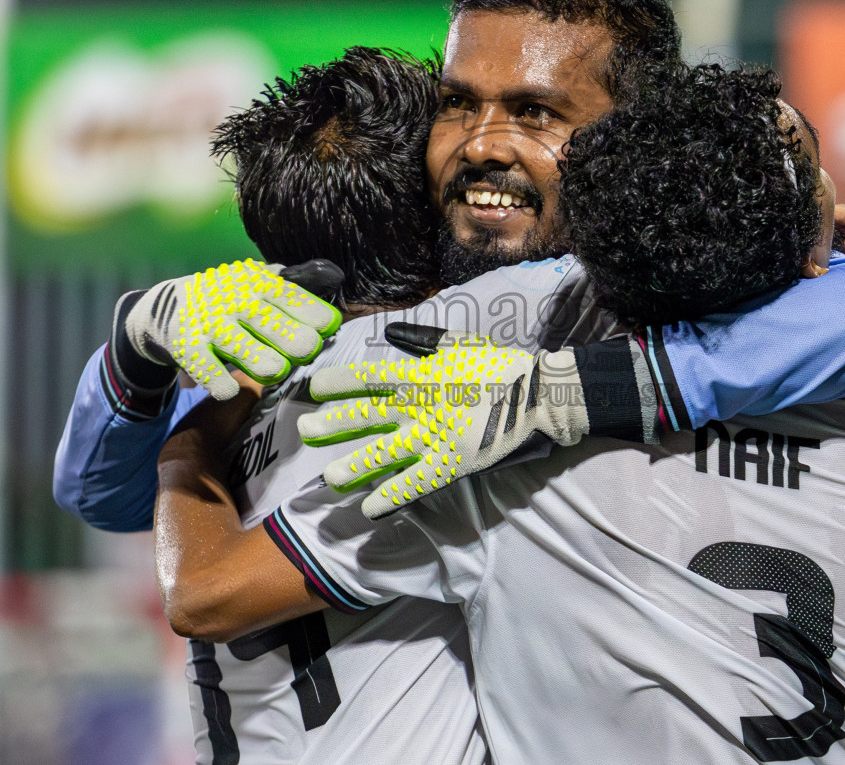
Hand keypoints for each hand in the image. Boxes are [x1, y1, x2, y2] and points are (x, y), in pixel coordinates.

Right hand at [124, 259, 341, 399]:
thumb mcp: (256, 284)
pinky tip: (228, 389)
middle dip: (293, 339)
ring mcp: (212, 325)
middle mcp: (237, 302)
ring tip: (275, 370)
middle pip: (273, 324)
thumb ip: (291, 288)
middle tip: (306, 350)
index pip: (293, 298)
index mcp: (259, 284)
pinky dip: (218, 380)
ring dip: (261, 361)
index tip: (330, 328)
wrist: (167, 307)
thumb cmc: (229, 299)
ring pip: (245, 349)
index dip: (314, 315)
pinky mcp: (189, 348)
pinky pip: (208, 370)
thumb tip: (336, 281)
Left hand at [296, 327, 596, 518]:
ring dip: (352, 467)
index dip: (336, 383)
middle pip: (365, 417)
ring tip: (329, 478)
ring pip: (381, 455)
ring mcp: (433, 438)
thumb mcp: (460, 344)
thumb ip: (422, 341)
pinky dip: (388, 498)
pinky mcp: (450, 465)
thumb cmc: (501, 366)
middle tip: (304, 434)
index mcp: (420, 374)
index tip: (312, 389)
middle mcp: (419, 407)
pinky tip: (368, 510)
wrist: (540, 396)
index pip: (368, 377)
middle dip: (332, 425)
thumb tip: (389, 334)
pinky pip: (412, 485)